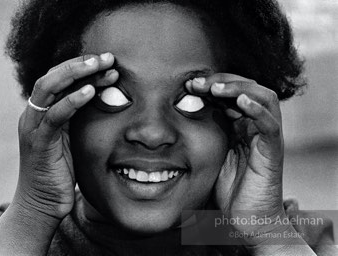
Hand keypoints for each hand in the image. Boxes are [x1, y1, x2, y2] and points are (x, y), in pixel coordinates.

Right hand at [14, 53, 117, 220]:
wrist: (42, 205)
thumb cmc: (61, 172)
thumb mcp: (72, 140)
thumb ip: (80, 120)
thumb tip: (105, 101)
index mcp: (43, 112)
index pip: (59, 79)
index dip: (82, 67)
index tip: (108, 62)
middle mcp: (34, 115)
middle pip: (53, 76)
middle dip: (80, 63)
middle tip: (108, 57)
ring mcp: (34, 127)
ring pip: (49, 88)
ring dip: (76, 73)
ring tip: (101, 65)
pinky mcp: (38, 143)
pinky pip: (55, 115)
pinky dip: (72, 100)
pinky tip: (90, 91)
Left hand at [187, 73, 286, 244]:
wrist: (247, 220)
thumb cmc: (228, 189)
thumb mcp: (209, 154)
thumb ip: (203, 133)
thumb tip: (180, 112)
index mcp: (240, 125)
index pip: (231, 94)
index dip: (212, 85)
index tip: (187, 85)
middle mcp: (254, 126)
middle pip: (247, 89)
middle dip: (222, 82)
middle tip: (196, 83)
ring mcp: (265, 137)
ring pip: (263, 98)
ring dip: (239, 89)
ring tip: (215, 89)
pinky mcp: (272, 152)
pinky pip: (270, 125)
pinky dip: (257, 110)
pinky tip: (241, 102)